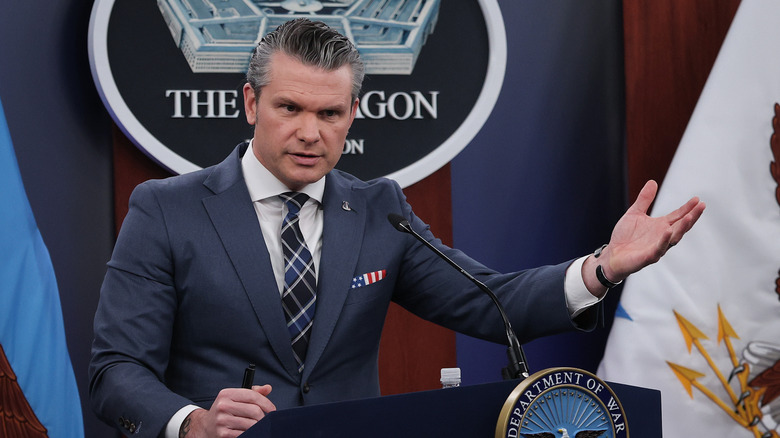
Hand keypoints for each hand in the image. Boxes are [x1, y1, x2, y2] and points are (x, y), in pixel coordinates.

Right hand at [180, 385, 275, 437]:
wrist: (206, 426)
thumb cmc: (226, 411)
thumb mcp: (235, 398)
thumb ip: (253, 392)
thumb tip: (268, 388)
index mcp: (226, 394)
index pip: (252, 395)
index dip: (266, 403)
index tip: (273, 410)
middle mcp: (223, 406)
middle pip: (254, 411)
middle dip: (264, 417)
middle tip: (266, 420)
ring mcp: (222, 420)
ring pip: (251, 424)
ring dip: (258, 426)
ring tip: (258, 426)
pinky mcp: (223, 433)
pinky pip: (244, 434)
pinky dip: (251, 433)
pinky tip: (250, 432)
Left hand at [583, 180, 705, 295]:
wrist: (612, 255)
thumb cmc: (624, 236)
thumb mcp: (634, 213)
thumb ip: (644, 200)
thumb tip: (652, 182)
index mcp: (661, 226)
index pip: (678, 216)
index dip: (688, 208)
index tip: (697, 199)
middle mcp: (662, 237)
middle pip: (681, 226)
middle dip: (692, 216)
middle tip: (701, 206)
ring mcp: (657, 247)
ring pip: (674, 238)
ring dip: (682, 228)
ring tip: (689, 217)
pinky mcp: (648, 257)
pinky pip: (658, 248)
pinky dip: (664, 240)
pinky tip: (668, 231)